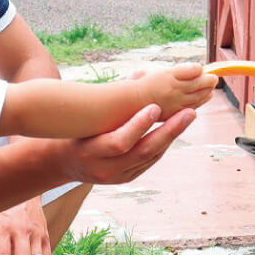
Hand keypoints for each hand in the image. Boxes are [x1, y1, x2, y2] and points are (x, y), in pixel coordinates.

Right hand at [58, 101, 197, 184]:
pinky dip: (163, 143)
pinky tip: (175, 128)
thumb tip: (140, 75)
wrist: (65, 162)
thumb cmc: (76, 131)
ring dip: (171, 135)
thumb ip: (113, 99)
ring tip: (187, 116)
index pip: (119, 142)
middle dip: (168, 131)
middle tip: (189, 112)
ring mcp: (118, 177)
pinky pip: (151, 160)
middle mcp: (105, 168)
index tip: (156, 106)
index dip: (139, 125)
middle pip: (143, 151)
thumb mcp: (86, 118)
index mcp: (91, 152)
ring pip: (151, 156)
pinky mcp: (128, 178)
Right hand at [139, 62, 217, 114]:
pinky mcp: (174, 112)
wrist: (132, 102)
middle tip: (214, 77)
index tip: (201, 68)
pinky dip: (201, 100)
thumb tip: (192, 70)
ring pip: (196, 96)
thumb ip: (173, 71)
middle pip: (196, 84)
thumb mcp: (154, 72)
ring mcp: (173, 102)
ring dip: (207, 90)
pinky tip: (207, 95)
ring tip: (212, 85)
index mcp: (166, 76)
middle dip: (208, 80)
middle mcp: (171, 89)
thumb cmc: (144, 84)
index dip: (197, 69)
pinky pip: (192, 106)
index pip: (189, 71)